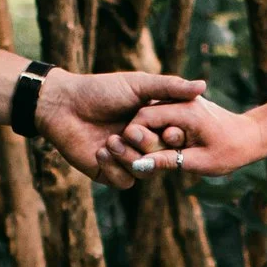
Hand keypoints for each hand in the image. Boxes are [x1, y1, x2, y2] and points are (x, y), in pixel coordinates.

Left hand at [37, 69, 204, 188]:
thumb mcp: (139, 84)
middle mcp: (142, 144)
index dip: (175, 138)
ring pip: (144, 172)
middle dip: (147, 145)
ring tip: (109, 140)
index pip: (175, 139)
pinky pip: (123, 181)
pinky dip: (115, 167)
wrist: (63, 104)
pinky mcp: (107, 172)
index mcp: (153, 125)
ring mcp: (126, 160)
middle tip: (128, 130)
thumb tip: (203, 86)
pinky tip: (100, 151)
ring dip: (128, 157)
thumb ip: (170, 87)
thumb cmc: (101, 90)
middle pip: (161, 158)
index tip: (170, 131)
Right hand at [99, 95, 266, 177]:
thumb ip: (168, 161)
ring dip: (149, 134)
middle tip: (142, 156)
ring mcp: (183, 101)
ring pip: (152, 115)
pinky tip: (162, 147)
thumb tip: (140, 166)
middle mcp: (182, 101)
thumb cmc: (230, 151)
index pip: (144, 117)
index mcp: (185, 111)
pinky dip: (158, 131)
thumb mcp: (199, 162)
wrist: (252, 136)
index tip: (132, 154)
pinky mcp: (184, 106)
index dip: (132, 136)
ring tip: (153, 154)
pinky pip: (163, 116)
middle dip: (139, 136)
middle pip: (145, 114)